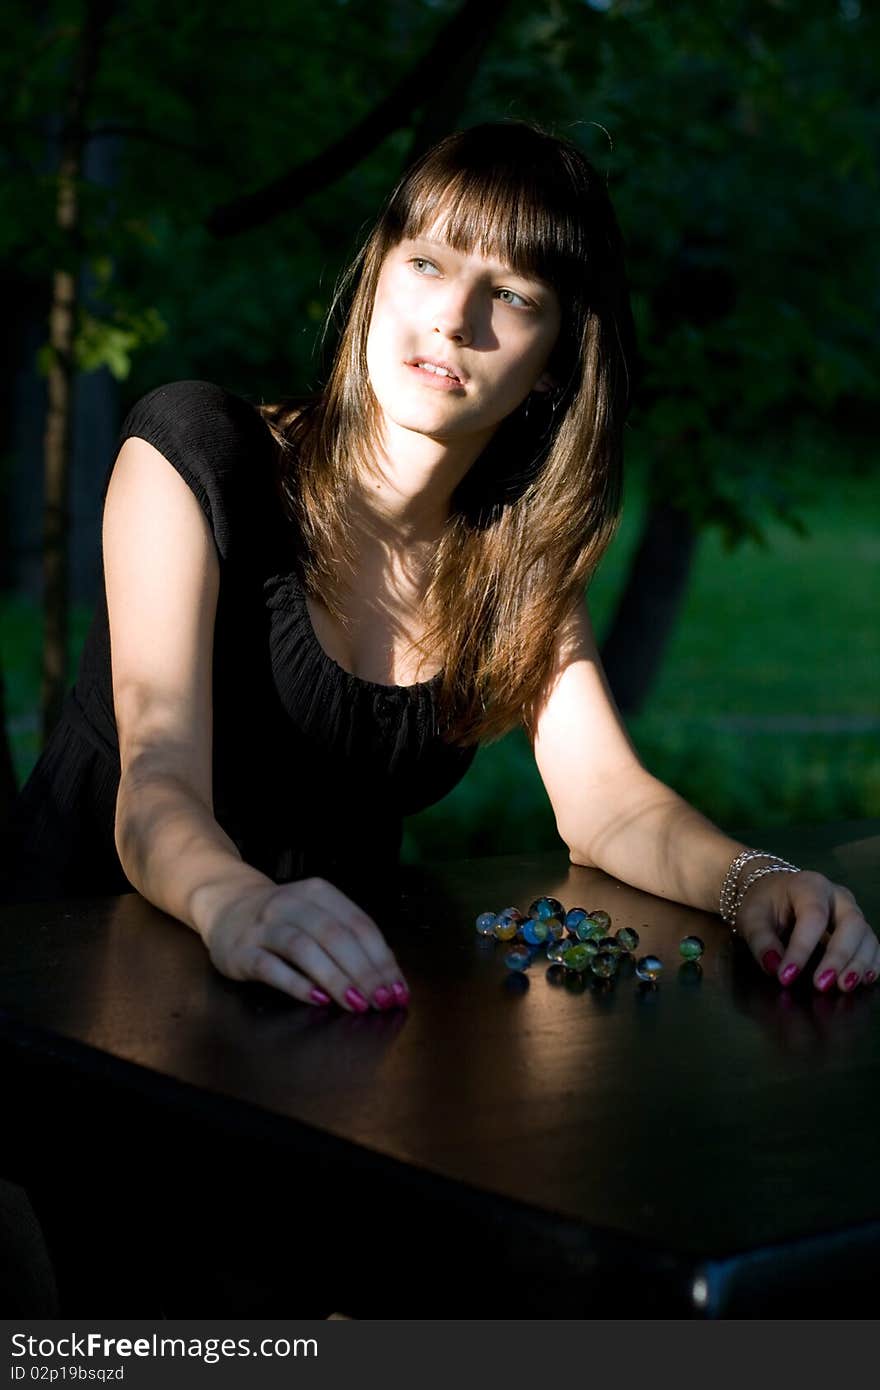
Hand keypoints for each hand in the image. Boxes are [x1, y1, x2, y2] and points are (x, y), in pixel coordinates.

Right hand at [203, 876, 409, 1011]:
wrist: (226, 907)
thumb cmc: (284, 919)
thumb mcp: (317, 915)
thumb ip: (349, 939)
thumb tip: (387, 977)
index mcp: (319, 893)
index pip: (359, 924)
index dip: (382, 959)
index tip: (397, 989)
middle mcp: (291, 904)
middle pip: (335, 935)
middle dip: (364, 971)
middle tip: (381, 1001)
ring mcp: (264, 926)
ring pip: (304, 949)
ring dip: (335, 978)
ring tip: (356, 1003)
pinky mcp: (242, 951)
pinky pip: (272, 967)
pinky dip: (297, 983)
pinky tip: (318, 999)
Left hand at [736, 869, 878, 992]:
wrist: (775, 891)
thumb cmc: (764, 903)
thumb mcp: (752, 917)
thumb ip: (761, 941)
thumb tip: (774, 967)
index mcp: (809, 885)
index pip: (813, 916)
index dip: (802, 948)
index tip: (787, 976)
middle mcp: (837, 896)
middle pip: (851, 923)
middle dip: (839, 957)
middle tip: (822, 985)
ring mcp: (852, 911)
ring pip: (866, 935)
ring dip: (859, 964)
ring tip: (844, 987)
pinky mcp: (858, 928)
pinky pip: (872, 945)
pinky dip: (871, 964)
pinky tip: (864, 980)